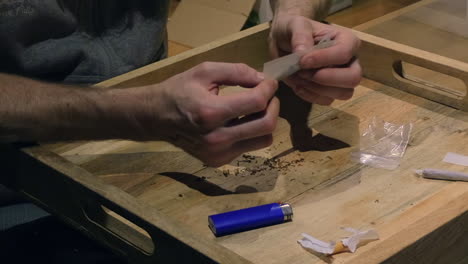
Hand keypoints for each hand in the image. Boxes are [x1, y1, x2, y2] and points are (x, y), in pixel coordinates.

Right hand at [112, 62, 278, 166]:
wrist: (156, 118)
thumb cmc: (179, 91)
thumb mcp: (204, 71)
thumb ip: (236, 72)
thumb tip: (263, 79)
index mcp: (211, 113)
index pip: (256, 103)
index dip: (269, 89)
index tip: (270, 82)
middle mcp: (217, 138)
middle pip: (266, 126)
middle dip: (274, 107)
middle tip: (269, 96)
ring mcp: (218, 153)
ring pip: (263, 140)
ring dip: (266, 122)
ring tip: (255, 109)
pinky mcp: (219, 161)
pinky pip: (249, 146)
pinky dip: (251, 132)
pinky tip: (239, 121)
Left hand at [269, 14, 361, 104]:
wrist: (284, 43)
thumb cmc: (294, 30)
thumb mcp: (294, 25)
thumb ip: (300, 35)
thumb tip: (302, 52)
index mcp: (347, 41)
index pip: (344, 54)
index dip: (323, 59)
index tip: (302, 61)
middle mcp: (350, 61)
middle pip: (353, 78)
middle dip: (326, 79)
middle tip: (303, 72)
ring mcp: (342, 79)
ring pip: (343, 93)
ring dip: (317, 89)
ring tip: (299, 78)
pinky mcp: (330, 91)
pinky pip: (327, 101)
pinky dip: (311, 96)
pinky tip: (298, 86)